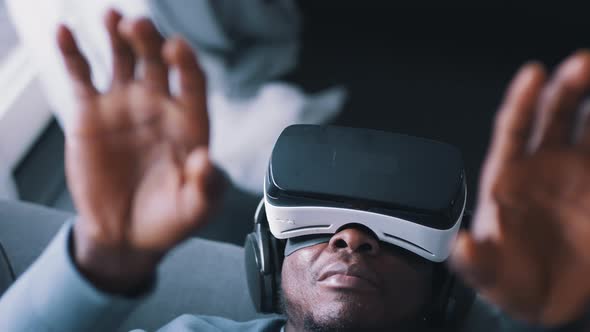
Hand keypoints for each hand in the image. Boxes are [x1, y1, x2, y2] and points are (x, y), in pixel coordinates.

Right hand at [57, 10, 224, 292]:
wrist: (125, 234)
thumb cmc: (167, 219)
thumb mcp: (194, 209)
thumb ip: (207, 187)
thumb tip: (208, 160)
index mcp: (189, 123)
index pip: (192, 83)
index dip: (187, 63)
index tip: (177, 48)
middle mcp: (158, 106)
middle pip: (157, 62)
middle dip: (150, 41)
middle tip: (140, 26)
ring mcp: (124, 105)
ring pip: (122, 59)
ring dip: (118, 36)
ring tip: (113, 18)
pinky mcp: (91, 113)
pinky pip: (82, 76)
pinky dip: (73, 53)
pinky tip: (66, 32)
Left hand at [450, 51, 589, 325]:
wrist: (546, 302)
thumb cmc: (509, 279)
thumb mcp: (487, 274)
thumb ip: (474, 261)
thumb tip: (462, 246)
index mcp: (507, 177)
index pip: (513, 129)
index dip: (522, 100)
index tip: (533, 74)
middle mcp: (543, 168)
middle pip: (554, 116)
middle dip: (567, 88)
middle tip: (582, 64)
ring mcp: (576, 175)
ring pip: (589, 127)